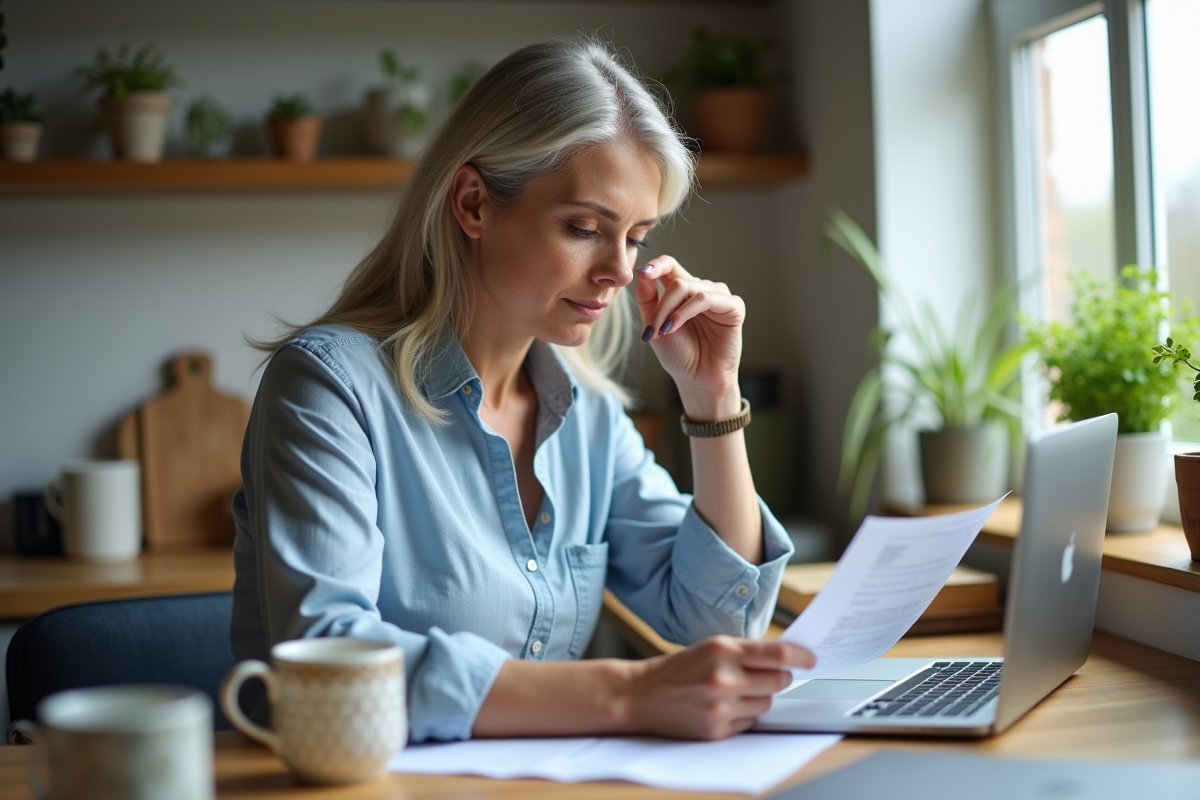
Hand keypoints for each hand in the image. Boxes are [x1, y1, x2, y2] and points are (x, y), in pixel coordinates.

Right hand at [623, 636, 815, 739]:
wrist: (640, 695)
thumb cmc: (677, 669)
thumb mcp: (709, 647)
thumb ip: (744, 652)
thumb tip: (784, 659)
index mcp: (722, 650)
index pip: (776, 653)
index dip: (800, 656)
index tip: (811, 659)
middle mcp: (724, 678)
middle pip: (778, 680)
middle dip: (779, 677)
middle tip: (769, 674)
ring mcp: (721, 707)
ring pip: (766, 703)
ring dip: (758, 696)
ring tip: (734, 691)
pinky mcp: (717, 730)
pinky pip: (750, 722)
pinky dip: (743, 714)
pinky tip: (722, 706)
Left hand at [635, 257, 744, 418]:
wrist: (697, 379)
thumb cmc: (679, 354)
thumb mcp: (655, 324)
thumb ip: (647, 298)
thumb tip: (641, 271)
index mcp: (684, 290)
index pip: (670, 265)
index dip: (656, 265)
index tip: (641, 272)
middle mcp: (702, 289)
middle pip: (675, 281)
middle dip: (659, 306)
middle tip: (651, 330)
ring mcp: (719, 296)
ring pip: (688, 288)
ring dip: (669, 311)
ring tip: (662, 333)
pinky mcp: (733, 306)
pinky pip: (705, 299)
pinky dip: (685, 312)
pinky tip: (674, 327)